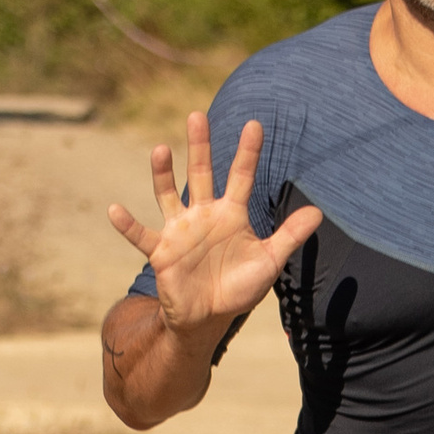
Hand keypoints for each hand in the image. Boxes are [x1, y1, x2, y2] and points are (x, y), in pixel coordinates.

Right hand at [106, 111, 320, 337]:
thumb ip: (290, 236)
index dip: (248, 152)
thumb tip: (319, 212)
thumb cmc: (239, 287)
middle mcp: (203, 214)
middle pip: (202, 173)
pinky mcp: (161, 251)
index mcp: (231, 214)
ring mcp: (180, 230)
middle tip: (198, 116)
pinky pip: (141, 235)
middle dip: (200, 146)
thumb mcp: (269, 261)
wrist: (209, 317)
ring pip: (168, 195)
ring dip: (162, 174)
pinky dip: (127, 225)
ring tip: (160, 150)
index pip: (241, 176)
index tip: (254, 124)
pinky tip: (114, 210)